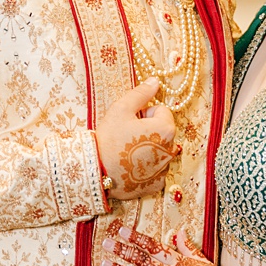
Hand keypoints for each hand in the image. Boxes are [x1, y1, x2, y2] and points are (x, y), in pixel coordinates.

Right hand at [95, 77, 177, 201]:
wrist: (94, 172)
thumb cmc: (108, 139)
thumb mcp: (121, 109)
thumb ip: (141, 93)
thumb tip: (156, 81)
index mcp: (166, 128)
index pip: (160, 111)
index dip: (144, 114)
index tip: (130, 123)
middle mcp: (171, 150)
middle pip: (160, 131)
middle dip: (147, 131)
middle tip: (126, 138)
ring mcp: (164, 169)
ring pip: (158, 150)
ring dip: (147, 149)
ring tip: (125, 153)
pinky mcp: (156, 184)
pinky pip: (154, 170)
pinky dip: (144, 168)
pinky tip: (128, 167)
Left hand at [106, 227, 223, 265]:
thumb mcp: (204, 262)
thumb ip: (189, 248)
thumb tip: (180, 231)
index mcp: (178, 262)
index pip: (153, 246)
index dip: (136, 238)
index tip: (122, 230)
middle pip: (141, 260)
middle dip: (122, 251)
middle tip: (106, 243)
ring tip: (103, 263)